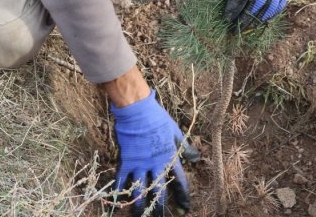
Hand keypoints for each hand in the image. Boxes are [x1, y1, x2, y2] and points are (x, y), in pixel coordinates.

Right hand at [111, 90, 190, 216]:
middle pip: (160, 191)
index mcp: (169, 157)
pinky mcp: (126, 160)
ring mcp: (140, 163)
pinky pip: (122, 179)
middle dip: (161, 208)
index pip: (180, 181)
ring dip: (141, 206)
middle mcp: (155, 164)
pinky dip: (120, 191)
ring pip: (140, 190)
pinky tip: (119, 203)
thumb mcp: (175, 131)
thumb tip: (196, 158)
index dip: (183, 196)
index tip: (185, 209)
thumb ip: (185, 146)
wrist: (137, 109)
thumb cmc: (157, 118)